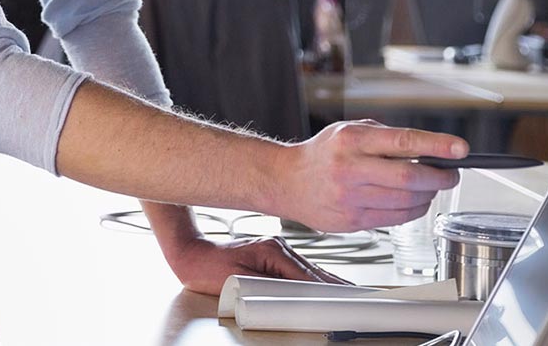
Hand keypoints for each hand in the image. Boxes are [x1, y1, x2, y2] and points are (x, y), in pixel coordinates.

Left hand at [161, 236, 351, 294]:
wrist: (188, 253)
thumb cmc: (205, 267)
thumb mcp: (237, 280)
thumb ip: (267, 288)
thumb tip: (295, 294)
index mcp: (272, 251)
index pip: (307, 276)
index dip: (326, 290)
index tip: (344, 300)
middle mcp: (278, 247)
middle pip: (314, 271)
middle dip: (337, 286)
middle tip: (360, 298)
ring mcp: (276, 249)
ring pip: (310, 269)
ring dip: (329, 282)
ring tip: (351, 293)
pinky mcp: (272, 254)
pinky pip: (300, 268)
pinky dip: (315, 278)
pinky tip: (326, 284)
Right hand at [267, 120, 466, 232]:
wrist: (285, 181)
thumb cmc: (322, 154)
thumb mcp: (350, 131)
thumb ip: (387, 138)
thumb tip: (431, 150)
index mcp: (351, 140)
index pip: (403, 142)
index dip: (437, 146)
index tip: (460, 150)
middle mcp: (349, 169)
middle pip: (409, 177)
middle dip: (440, 177)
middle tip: (450, 175)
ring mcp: (349, 198)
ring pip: (406, 201)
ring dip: (428, 195)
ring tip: (430, 187)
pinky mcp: (351, 221)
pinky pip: (395, 219)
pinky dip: (413, 210)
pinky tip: (413, 202)